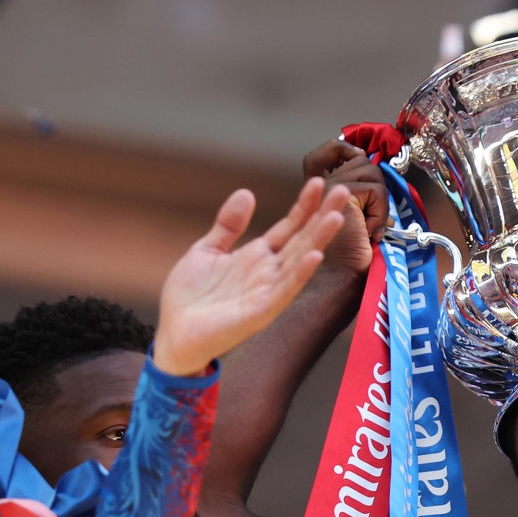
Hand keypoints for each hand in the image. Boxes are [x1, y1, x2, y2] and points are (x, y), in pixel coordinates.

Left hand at [154, 180, 350, 376]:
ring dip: (319, 239)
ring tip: (336, 218)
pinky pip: (284, 290)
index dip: (304, 206)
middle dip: (322, 216)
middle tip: (342, 191)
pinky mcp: (260, 312)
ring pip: (299, 261)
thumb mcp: (207, 250)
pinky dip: (300, 274)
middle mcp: (268, 272)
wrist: (175, 334)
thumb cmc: (190, 297)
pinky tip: (314, 256)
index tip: (319, 182)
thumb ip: (229, 224)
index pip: (289, 227)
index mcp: (257, 256)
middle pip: (302, 239)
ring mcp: (267, 292)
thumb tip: (247, 193)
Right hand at [303, 139, 389, 277]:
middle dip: (376, 186)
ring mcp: (324, 189)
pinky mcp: (337, 195)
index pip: (329, 152)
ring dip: (379, 202)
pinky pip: (374, 189)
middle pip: (360, 160)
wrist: (343, 280)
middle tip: (373, 219)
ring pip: (371, 171)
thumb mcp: (359, 222)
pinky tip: (369, 232)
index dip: (345, 148)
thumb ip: (362, 200)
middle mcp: (317, 187)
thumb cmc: (352, 260)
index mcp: (318, 192)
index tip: (359, 156)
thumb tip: (381, 185)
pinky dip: (380, 212)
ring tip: (369, 228)